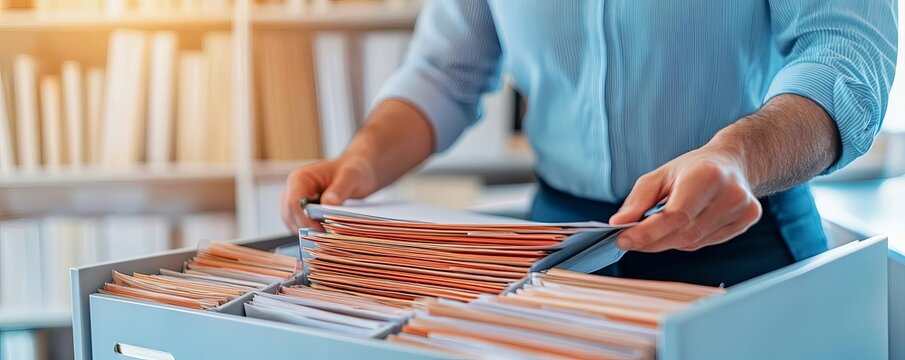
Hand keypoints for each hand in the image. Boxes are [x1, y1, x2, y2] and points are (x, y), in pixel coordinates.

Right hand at [280, 156, 378, 230]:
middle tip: (326, 235)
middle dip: (306, 226)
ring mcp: (296, 199)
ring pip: (292, 222)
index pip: (294, 203)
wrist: (358, 171)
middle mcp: (294, 188)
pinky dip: (308, 230)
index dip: (305, 219)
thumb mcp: (351, 178)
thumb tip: (328, 204)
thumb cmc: (353, 170)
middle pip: (290, 214)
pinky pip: (298, 224)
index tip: (322, 230)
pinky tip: (323, 232)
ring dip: (306, 230)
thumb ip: (339, 190)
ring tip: (325, 234)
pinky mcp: (301, 209)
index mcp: (300, 177)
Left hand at [609, 144, 762, 251]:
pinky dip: (687, 239)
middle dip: (653, 241)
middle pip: (684, 233)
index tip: (623, 240)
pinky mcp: (748, 220)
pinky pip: (706, 242)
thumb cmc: (692, 168)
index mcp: (707, 175)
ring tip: (660, 227)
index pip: (675, 216)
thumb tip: (619, 223)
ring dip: (669, 240)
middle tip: (631, 240)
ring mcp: (743, 208)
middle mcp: (731, 193)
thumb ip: (638, 200)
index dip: (647, 233)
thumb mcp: (660, 176)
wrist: (732, 162)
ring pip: (694, 242)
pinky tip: (685, 225)